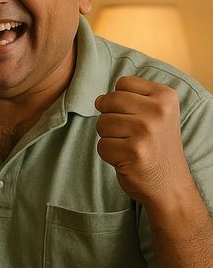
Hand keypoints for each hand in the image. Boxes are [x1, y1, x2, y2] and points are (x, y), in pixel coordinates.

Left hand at [95, 76, 194, 204]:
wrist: (170, 184)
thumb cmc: (156, 146)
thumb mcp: (156, 114)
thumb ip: (131, 98)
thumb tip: (98, 99)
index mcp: (166, 96)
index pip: (123, 83)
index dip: (119, 100)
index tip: (135, 116)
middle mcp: (159, 111)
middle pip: (109, 101)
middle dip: (110, 118)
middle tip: (128, 134)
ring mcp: (147, 131)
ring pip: (102, 123)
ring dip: (109, 137)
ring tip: (129, 146)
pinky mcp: (134, 152)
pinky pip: (102, 145)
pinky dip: (109, 154)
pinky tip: (126, 159)